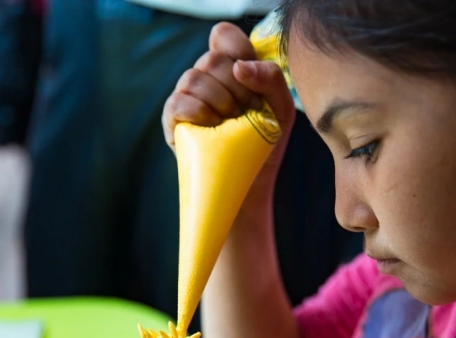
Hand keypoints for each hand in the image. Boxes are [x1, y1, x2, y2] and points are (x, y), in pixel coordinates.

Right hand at [161, 22, 295, 211]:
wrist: (250, 183)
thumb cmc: (265, 145)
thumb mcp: (281, 109)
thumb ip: (271, 79)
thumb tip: (240, 66)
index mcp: (230, 70)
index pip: (223, 36)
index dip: (236, 48)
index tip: (248, 76)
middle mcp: (206, 80)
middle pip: (212, 59)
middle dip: (236, 87)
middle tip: (247, 112)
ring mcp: (187, 98)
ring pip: (194, 77)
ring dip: (220, 100)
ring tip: (231, 123)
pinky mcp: (173, 120)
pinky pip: (179, 102)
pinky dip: (199, 112)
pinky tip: (213, 126)